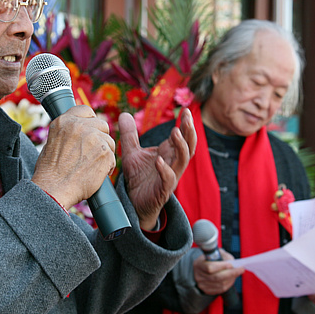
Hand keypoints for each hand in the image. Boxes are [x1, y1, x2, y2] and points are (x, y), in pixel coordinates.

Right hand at [31, 105, 115, 208]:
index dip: (90, 121)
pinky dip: (107, 166)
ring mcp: (93, 138)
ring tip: (92, 165)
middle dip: (100, 137)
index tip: (91, 130)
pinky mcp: (104, 153)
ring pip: (109, 141)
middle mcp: (79, 126)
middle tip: (92, 152)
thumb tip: (79, 129)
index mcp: (64, 121)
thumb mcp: (52, 142)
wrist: (53, 189)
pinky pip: (112, 157)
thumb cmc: (49, 172)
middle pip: (102, 124)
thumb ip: (67, 132)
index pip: (86, 111)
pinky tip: (96, 173)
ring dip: (104, 152)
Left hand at [119, 108, 196, 229]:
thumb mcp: (132, 153)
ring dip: (181, 146)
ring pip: (183, 160)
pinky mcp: (162, 190)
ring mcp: (170, 177)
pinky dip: (165, 170)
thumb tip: (125, 114)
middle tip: (187, 117)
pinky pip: (168, 179)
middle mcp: (172, 164)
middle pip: (188, 146)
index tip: (186, 110)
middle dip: (189, 131)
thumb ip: (130, 135)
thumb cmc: (138, 178)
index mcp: (168, 153)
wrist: (134, 203)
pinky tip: (159, 160)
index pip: (181, 137)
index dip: (185, 124)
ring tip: (175, 132)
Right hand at [194, 248, 243, 295]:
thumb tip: (233, 262)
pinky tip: (232, 278)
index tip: (231, 264)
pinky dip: (229, 284)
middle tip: (240, 269)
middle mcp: (199, 276)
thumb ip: (223, 256)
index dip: (222, 266)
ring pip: (220, 284)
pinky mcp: (207, 290)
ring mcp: (202, 284)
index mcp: (198, 264)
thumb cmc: (209, 260)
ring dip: (231, 278)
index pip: (210, 267)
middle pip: (217, 277)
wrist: (202, 269)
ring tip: (237, 273)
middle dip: (231, 273)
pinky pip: (221, 289)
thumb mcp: (214, 254)